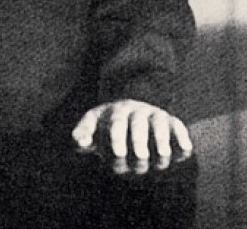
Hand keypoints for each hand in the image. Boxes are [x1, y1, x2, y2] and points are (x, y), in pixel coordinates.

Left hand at [72, 100, 192, 173]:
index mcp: (116, 112)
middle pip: (137, 124)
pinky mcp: (170, 121)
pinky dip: (182, 136)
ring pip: (159, 124)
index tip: (117, 155)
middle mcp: (136, 111)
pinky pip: (178, 125)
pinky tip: (187, 149)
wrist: (129, 108)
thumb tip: (79, 143)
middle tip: (140, 157)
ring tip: (163, 157)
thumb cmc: (107, 125)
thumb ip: (83, 133)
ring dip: (162, 140)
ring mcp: (154, 115)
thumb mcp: (93, 125)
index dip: (117, 138)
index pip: (116, 123)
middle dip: (139, 140)